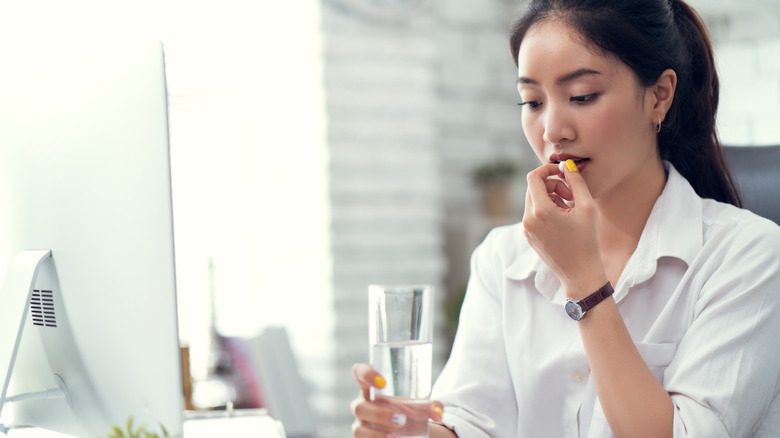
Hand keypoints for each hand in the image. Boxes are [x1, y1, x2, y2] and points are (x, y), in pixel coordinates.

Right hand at [350, 363, 443, 436]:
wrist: (405, 427)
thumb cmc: (408, 409)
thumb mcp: (419, 404)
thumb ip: (431, 405)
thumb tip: (438, 413)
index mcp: (371, 387)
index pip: (359, 373)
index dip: (365, 374)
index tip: (383, 382)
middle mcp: (362, 404)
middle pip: (359, 407)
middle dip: (379, 414)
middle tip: (402, 419)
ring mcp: (361, 424)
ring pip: (359, 429)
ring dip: (377, 434)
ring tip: (397, 435)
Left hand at [522, 161, 606, 296]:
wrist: (580, 273)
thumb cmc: (587, 241)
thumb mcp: (587, 207)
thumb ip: (576, 181)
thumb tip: (566, 164)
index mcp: (540, 211)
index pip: (534, 177)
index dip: (547, 169)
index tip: (562, 172)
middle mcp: (528, 219)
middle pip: (533, 188)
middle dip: (552, 185)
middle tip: (571, 195)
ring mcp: (526, 229)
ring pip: (533, 200)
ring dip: (550, 197)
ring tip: (569, 209)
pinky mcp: (528, 236)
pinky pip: (533, 214)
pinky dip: (546, 210)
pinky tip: (563, 220)